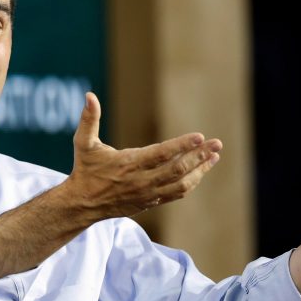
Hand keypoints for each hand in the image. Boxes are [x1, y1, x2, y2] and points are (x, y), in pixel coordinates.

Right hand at [62, 92, 222, 219]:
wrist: (83, 204)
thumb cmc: (85, 170)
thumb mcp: (83, 143)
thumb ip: (89, 119)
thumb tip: (89, 95)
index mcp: (128, 164)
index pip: (161, 154)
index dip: (182, 146)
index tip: (200, 136)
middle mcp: (141, 180)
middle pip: (177, 169)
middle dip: (199, 156)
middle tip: (217, 144)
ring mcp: (147, 193)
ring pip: (181, 184)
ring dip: (200, 170)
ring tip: (214, 157)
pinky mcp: (150, 202)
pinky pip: (176, 193)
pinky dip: (191, 182)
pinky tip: (200, 171)